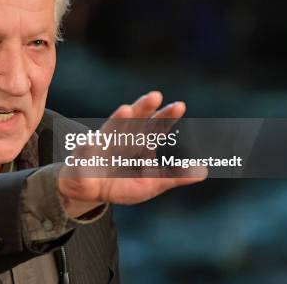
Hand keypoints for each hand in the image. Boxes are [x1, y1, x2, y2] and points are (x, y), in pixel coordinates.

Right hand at [58, 91, 206, 217]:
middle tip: (155, 96)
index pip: (155, 127)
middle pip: (133, 120)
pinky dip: (89, 148)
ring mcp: (101, 145)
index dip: (166, 117)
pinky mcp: (82, 157)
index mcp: (139, 142)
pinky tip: (92, 143)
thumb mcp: (151, 183)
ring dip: (118, 121)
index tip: (180, 106)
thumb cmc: (120, 183)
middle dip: (143, 108)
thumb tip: (204, 171)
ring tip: (126, 110)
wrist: (89, 191)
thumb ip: (173, 176)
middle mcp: (121, 138)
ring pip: (111, 131)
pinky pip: (86, 153)